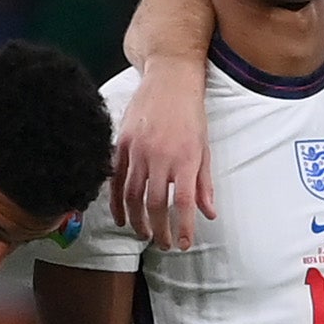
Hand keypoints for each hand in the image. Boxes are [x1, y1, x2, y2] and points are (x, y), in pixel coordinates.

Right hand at [109, 64, 213, 249]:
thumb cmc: (191, 114)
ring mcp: (137, 150)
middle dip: (159, 229)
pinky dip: (116, 202)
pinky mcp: (121, 144)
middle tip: (164, 244)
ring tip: (145, 235)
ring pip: (131, 195)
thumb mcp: (204, 148)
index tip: (183, 244)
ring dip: (137, 220)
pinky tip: (121, 217)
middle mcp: (160, 156)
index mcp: (185, 158)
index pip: (184, 202)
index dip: (183, 227)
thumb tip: (208, 213)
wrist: (169, 80)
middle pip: (155, 204)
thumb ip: (204, 183)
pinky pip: (115, 180)